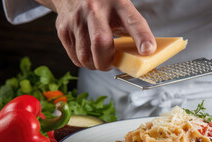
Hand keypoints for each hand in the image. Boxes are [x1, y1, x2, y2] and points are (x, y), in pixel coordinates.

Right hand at [37, 0, 155, 70]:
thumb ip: (133, 31)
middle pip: (101, 42)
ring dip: (95, 65)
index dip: (142, 37)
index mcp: (118, 4)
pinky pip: (75, 57)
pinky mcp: (63, 29)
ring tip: (100, 58)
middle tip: (111, 64)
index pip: (133, 21)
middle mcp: (95, 9)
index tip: (148, 50)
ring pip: (85, 56)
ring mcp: (77, 19)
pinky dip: (85, 62)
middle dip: (107, 62)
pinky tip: (89, 53)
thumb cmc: (105, 8)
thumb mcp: (122, 11)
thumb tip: (146, 57)